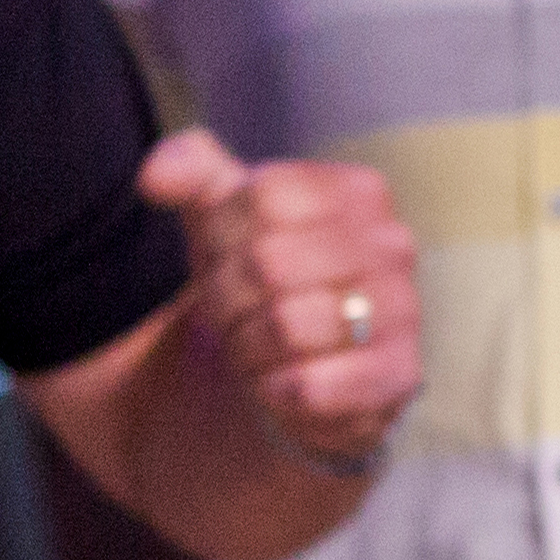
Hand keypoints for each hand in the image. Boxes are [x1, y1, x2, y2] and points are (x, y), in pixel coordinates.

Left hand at [139, 128, 418, 469]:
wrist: (304, 366)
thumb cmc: (262, 280)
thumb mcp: (225, 215)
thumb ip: (189, 171)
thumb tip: (156, 175)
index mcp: (359, 193)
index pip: (267, 196)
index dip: (225, 233)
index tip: (229, 256)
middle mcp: (393, 246)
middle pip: (270, 261)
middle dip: (229, 296)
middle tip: (236, 311)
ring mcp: (403, 312)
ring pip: (287, 325)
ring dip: (248, 346)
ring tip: (258, 346)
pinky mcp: (397, 376)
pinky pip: (309, 385)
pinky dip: (274, 388)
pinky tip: (282, 382)